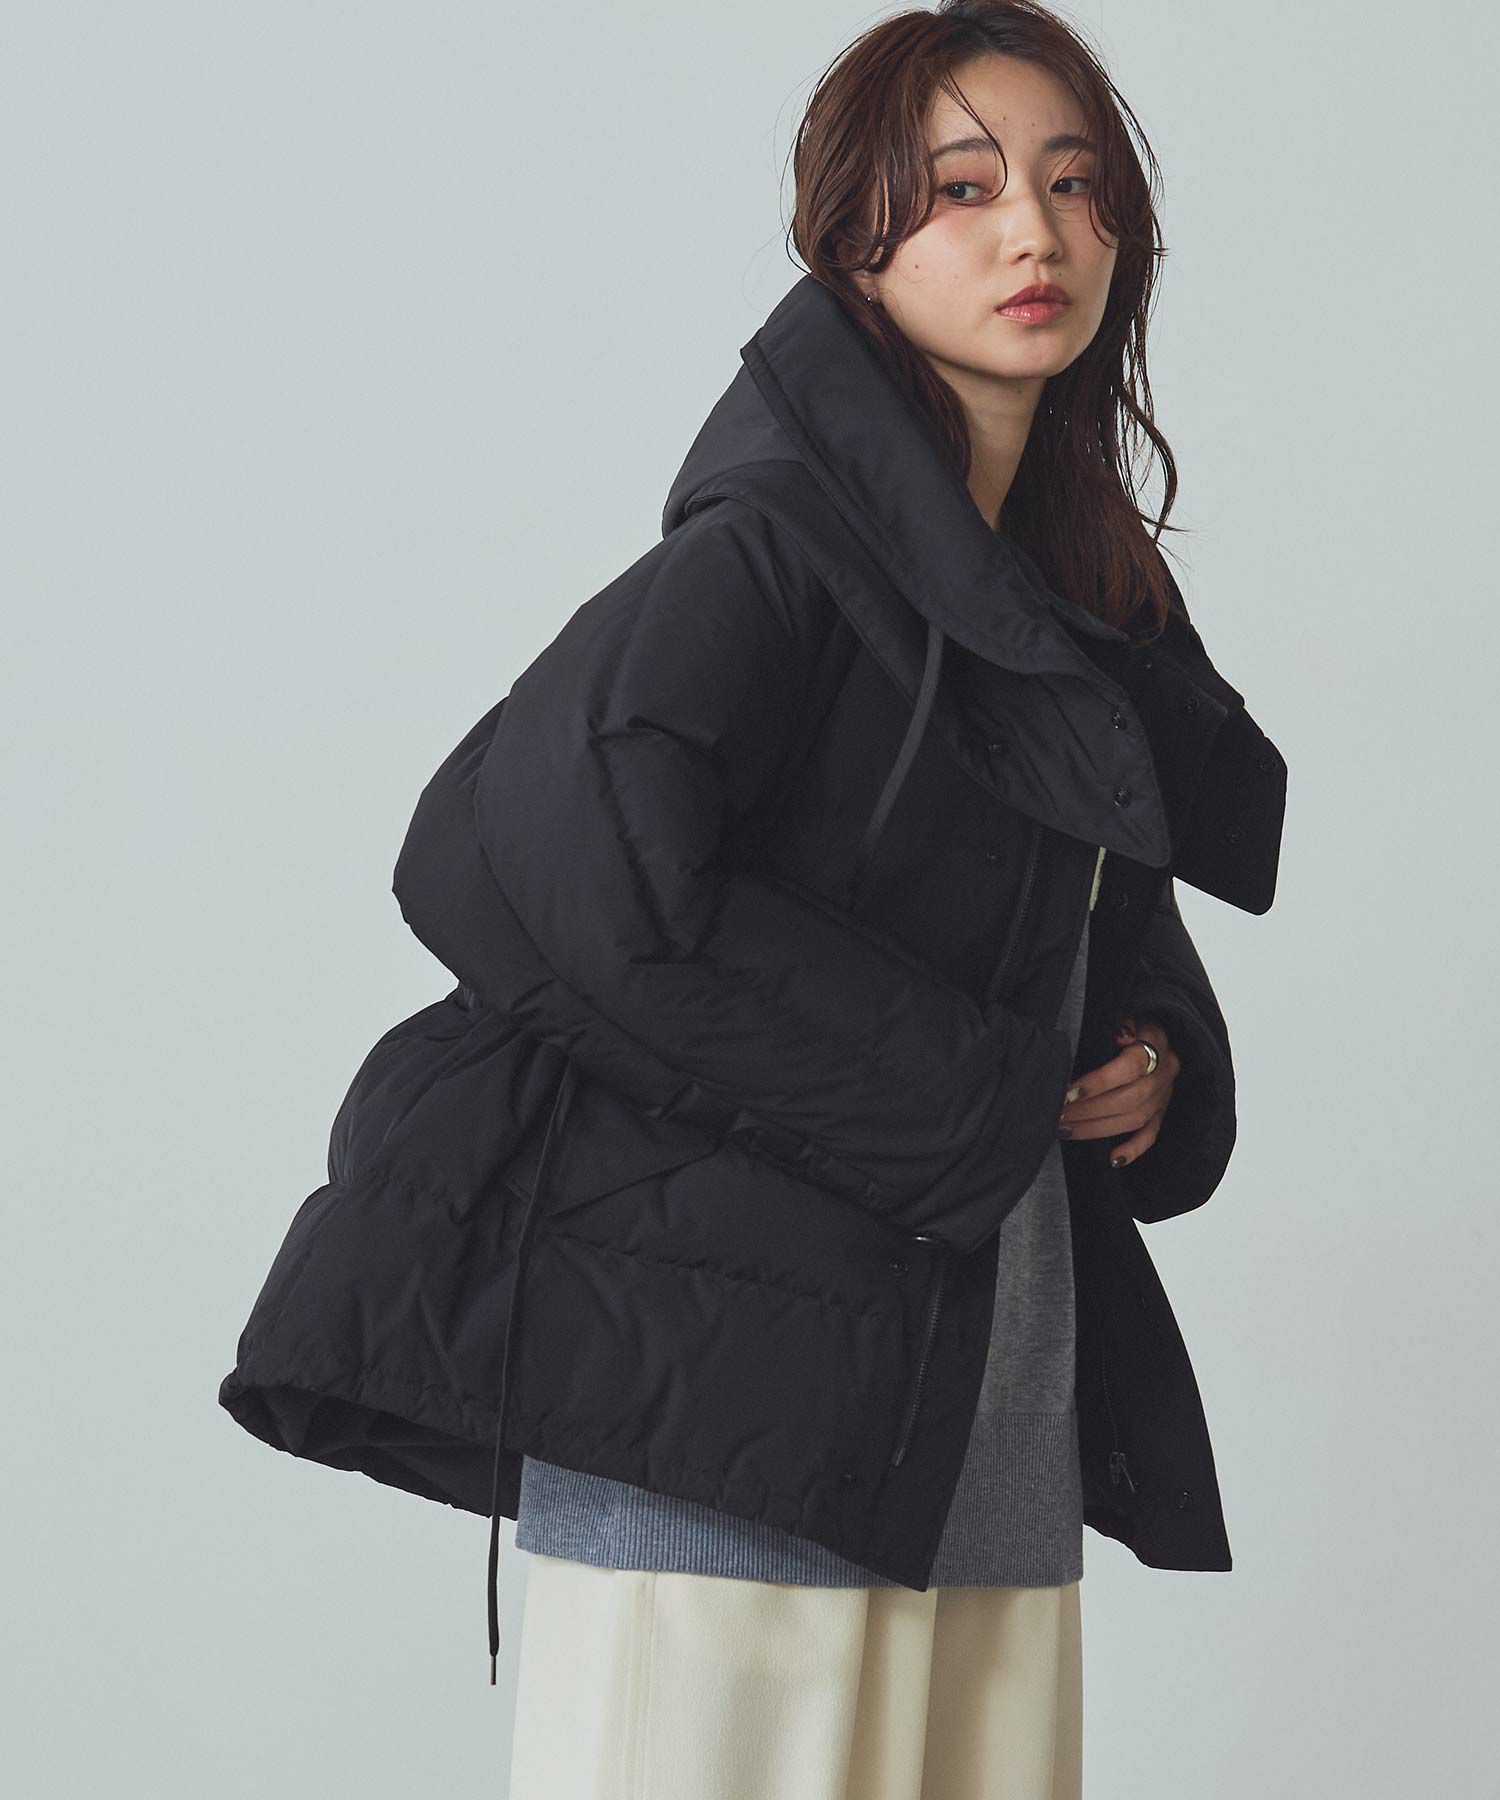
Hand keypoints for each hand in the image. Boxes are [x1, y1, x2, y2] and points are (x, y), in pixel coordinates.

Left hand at [1057, 1015, 1179, 1168]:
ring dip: (1098, 1129)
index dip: (1098, 1082)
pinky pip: (1152, 1135)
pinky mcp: (1163, 1112)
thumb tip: (1120, 1034)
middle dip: (1089, 1110)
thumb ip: (1121, 1022)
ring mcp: (1165, 1095)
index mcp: (1156, 1043)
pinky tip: (1113, 1159)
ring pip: (1135, 1119)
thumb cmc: (1131, 1020)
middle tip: (1058, 1115)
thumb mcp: (1127, 1011)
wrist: (1157, 1029)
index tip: (1067, 1092)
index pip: (1129, 1067)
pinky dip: (1134, 1149)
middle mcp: (1165, 1072)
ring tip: (1066, 1130)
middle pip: (1130, 1099)